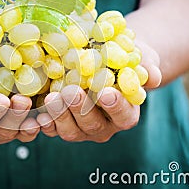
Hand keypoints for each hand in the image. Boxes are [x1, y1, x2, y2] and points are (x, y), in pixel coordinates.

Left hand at [36, 40, 161, 141]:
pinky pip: (51, 129)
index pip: (123, 115)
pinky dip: (44, 122)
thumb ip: (146, 66)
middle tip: (70, 92)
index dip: (115, 106)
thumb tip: (152, 75)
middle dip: (80, 109)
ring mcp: (81, 128)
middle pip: (93, 125)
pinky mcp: (61, 124)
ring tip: (51, 97)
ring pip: (70, 131)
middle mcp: (104, 126)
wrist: (102, 60)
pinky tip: (36, 111)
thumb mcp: (139, 57)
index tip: (106, 93)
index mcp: (125, 113)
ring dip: (59, 116)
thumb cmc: (123, 59)